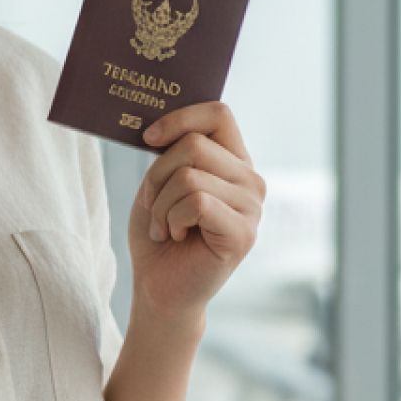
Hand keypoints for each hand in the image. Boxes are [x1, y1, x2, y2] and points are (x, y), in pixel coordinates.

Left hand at [125, 101, 264, 322]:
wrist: (158, 287)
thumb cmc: (159, 233)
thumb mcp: (160, 181)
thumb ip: (173, 151)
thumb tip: (160, 122)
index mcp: (233, 161)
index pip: (218, 114)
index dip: (180, 118)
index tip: (148, 138)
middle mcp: (250, 180)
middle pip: (194, 144)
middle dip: (157, 175)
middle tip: (153, 205)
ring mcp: (252, 207)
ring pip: (190, 175)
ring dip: (161, 204)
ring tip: (165, 226)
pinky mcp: (244, 233)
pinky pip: (195, 203)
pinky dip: (171, 220)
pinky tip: (176, 237)